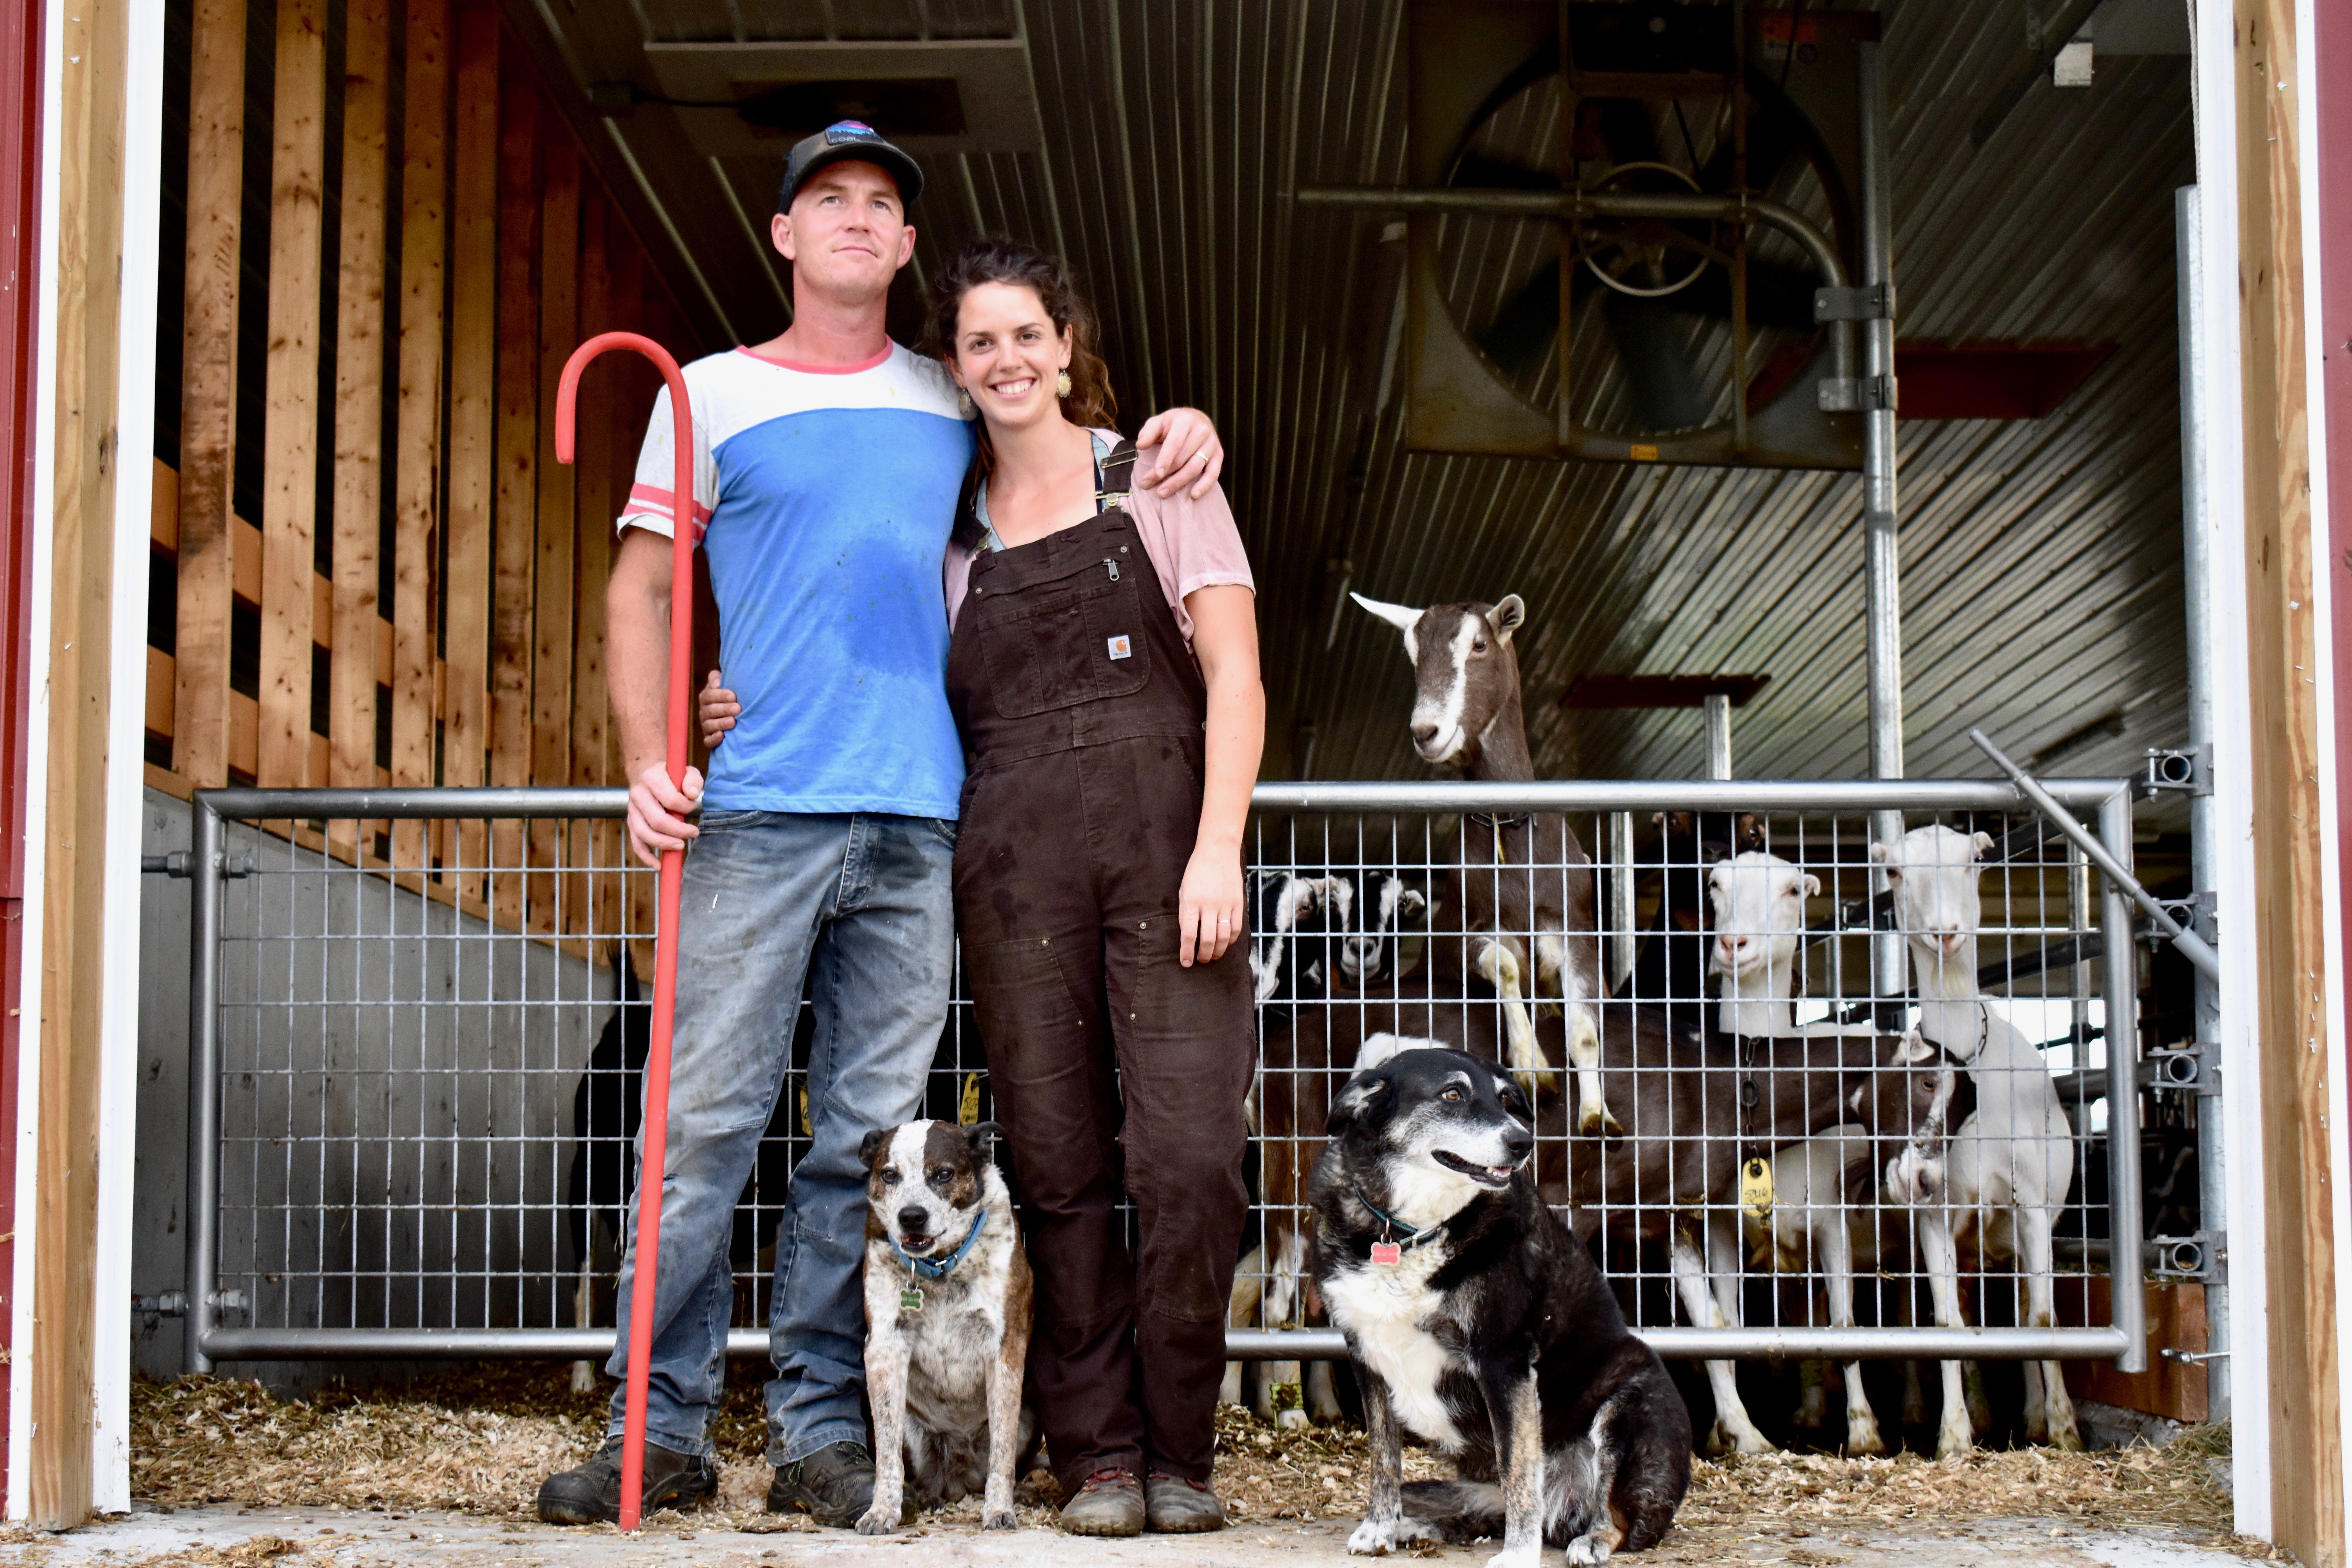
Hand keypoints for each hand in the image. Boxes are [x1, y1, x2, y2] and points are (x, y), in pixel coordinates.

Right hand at [627, 759, 702, 867]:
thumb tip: (692, 795)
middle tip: (693, 833)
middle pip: (656, 820)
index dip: (685, 807)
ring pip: (643, 833)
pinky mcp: (631, 821)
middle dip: (677, 830)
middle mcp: (638, 795)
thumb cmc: (670, 773)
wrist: (644, 770)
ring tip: (680, 847)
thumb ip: (692, 779)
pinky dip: (646, 856)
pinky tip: (659, 865)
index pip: (670, 799)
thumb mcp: (684, 769)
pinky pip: (636, 842)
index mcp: (651, 779)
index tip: (694, 806)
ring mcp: (632, 810)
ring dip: (663, 844)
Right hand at [698, 670, 738, 750]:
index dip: (720, 695)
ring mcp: (706, 725)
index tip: (733, 696)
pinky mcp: (709, 738)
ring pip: (709, 725)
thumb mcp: (725, 683)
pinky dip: (714, 739)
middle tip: (737, 709)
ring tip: (733, 722)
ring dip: (721, 724)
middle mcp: (704, 711)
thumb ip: (716, 678)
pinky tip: (722, 736)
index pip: (709, 695)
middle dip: (724, 709)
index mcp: (706, 697)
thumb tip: (716, 683)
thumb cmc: (731, 696)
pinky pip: (708, 741)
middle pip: (710, 710)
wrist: (735, 711)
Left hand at [1133, 407, 1224, 499]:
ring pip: (1195, 467)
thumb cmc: (1173, 424)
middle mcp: (1202, 430)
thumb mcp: (1158, 422)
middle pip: (1183, 458)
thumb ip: (1149, 432)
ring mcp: (1212, 443)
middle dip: (1166, 474)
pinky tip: (1194, 495)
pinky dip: (1204, 485)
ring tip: (1163, 493)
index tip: (1156, 474)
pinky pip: (1213, 473)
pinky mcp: (1219, 454)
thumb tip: (1141, 445)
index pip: (1174, 443)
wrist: (1196, 419)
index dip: (1165, 459)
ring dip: (1179, 482)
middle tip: (1148, 485)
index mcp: (1185, 420)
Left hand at [1177, 843, 1245, 967]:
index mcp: (1191, 902)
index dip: (1186, 952)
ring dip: (1217, 951)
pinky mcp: (1238, 903)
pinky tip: (1225, 943)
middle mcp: (1209, 905)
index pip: (1188, 935)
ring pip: (1223, 937)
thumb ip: (1185, 912)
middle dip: (1203, 955)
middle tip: (1201, 960)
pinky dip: (1231, 940)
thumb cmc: (1197, 870)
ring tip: (1212, 956)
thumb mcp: (1183, 890)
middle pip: (1207, 939)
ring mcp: (1225, 905)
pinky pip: (1236, 927)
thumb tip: (1187, 934)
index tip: (1186, 962)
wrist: (1218, 851)